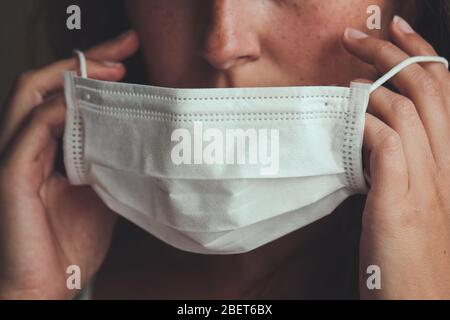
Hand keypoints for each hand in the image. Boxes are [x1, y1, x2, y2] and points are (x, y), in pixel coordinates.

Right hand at [0, 31, 138, 298]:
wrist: (49, 287)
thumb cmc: (72, 244)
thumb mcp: (104, 192)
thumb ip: (111, 161)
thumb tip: (139, 136)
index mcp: (47, 149)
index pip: (64, 95)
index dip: (91, 69)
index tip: (128, 56)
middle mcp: (25, 145)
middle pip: (47, 84)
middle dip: (85, 59)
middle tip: (124, 48)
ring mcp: (14, 157)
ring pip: (32, 95)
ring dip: (74, 75)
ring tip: (113, 67)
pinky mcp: (11, 174)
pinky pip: (33, 128)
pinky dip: (62, 110)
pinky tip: (91, 104)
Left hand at [342, 16, 449, 298]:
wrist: (423, 303)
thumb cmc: (413, 257)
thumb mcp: (416, 201)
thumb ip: (402, 165)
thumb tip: (373, 132)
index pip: (448, 94)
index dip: (425, 55)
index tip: (400, 29)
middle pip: (429, 89)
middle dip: (394, 52)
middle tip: (361, 35)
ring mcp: (429, 182)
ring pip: (409, 108)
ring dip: (375, 83)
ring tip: (350, 72)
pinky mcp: (400, 199)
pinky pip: (387, 140)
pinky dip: (367, 118)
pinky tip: (349, 109)